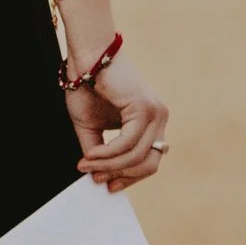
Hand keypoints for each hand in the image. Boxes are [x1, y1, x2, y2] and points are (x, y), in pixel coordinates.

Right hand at [68, 52, 168, 189]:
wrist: (86, 58)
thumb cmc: (87, 87)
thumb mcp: (91, 127)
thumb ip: (99, 151)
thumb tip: (95, 175)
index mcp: (151, 124)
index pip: (149, 161)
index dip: (129, 178)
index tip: (108, 186)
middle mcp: (159, 119)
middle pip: (150, 164)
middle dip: (122, 175)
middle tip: (96, 178)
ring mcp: (156, 113)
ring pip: (138, 156)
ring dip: (109, 165)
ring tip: (86, 165)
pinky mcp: (145, 108)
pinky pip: (128, 143)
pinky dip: (108, 153)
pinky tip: (91, 154)